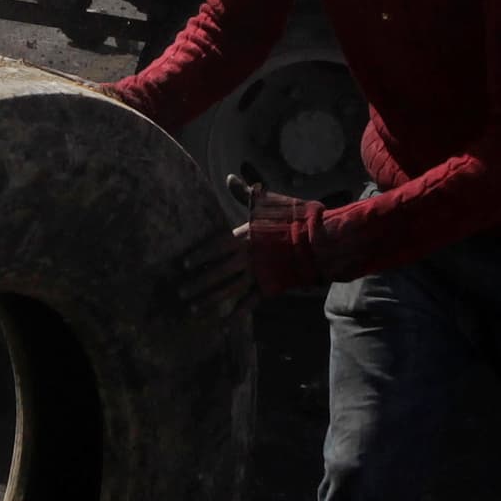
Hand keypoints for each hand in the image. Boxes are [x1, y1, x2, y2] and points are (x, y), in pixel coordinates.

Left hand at [177, 174, 319, 318]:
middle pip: (217, 273)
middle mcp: (248, 258)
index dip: (199, 256)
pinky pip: (250, 303)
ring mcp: (258, 275)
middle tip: (180, 293)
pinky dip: (237, 313)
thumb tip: (229, 177)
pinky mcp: (270, 287)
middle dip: (198, 284)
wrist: (321, 241)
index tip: (184, 265)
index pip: (215, 247)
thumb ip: (245, 193)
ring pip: (229, 291)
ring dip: (210, 302)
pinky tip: (224, 322)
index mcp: (245, 237)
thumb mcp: (268, 202)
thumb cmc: (294, 218)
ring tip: (193, 311)